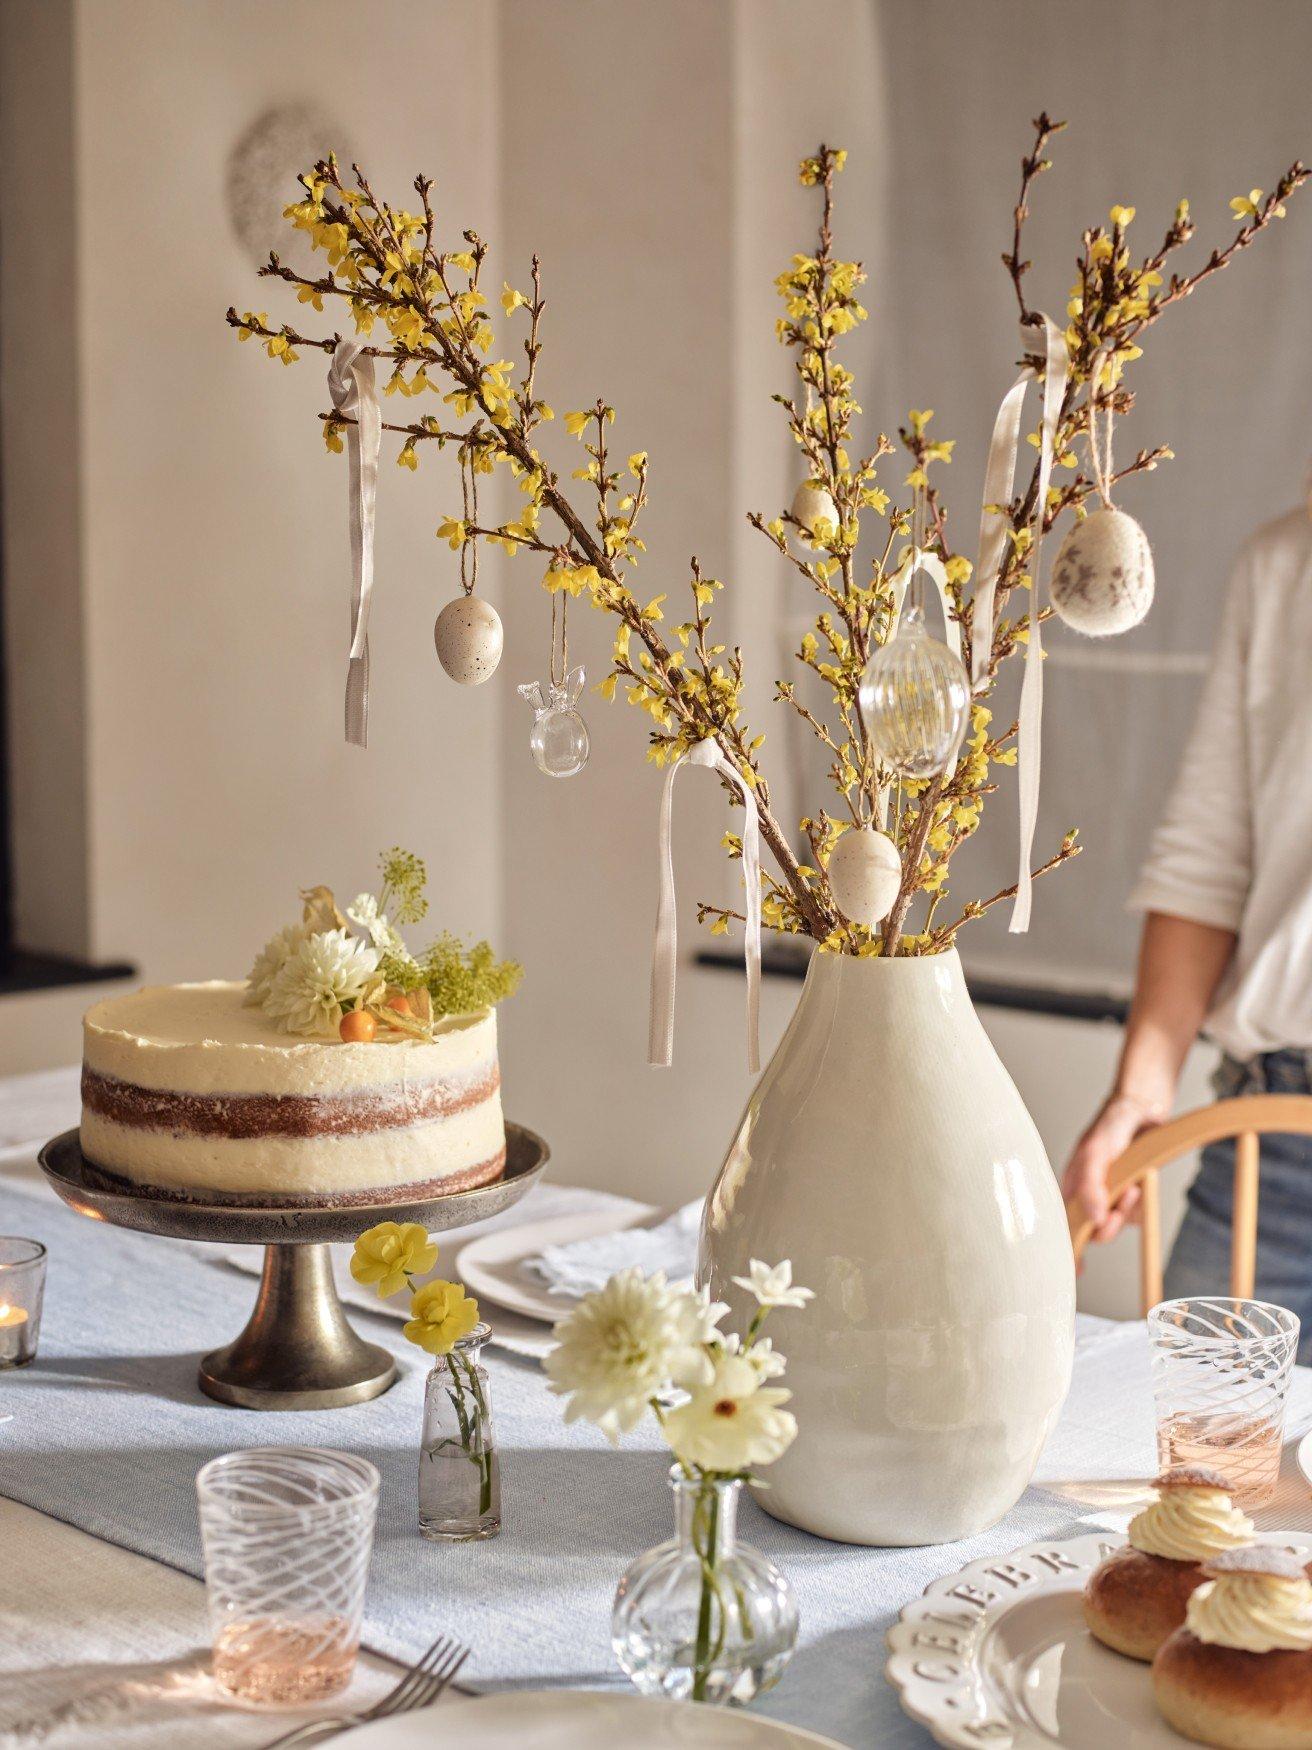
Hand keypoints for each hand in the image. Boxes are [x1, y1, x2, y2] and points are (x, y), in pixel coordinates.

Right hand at [1062, 1091, 1165, 1247]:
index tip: (1075, 1271)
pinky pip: (1136, 1216)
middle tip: (1122, 1203)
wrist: (1142, 1112)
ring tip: (1132, 1185)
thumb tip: (1093, 1221)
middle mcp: (1087, 1198)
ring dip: (1128, 1209)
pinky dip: (1140, 1205)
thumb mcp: (1095, 1154)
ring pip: (1117, 1225)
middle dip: (1110, 1222)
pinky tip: (1140, 1185)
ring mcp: (1109, 1199)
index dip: (1069, 1250)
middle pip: (1095, 1232)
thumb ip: (1090, 1187)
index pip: (1065, 1226)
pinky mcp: (1130, 1198)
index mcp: (1070, 1189)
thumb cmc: (1110, 1128)